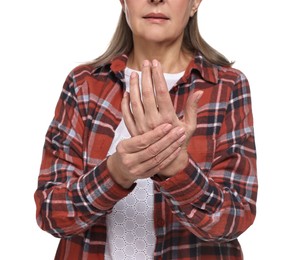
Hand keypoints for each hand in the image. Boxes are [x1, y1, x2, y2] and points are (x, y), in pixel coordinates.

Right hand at [107, 123, 185, 188]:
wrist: (120, 168)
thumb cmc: (126, 149)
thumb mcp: (126, 139)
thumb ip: (139, 131)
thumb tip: (154, 114)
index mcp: (123, 148)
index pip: (143, 140)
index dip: (157, 133)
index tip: (168, 125)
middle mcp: (129, 161)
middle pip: (152, 150)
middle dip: (168, 139)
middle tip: (179, 130)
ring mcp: (137, 170)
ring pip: (158, 158)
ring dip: (172, 147)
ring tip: (181, 137)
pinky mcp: (145, 175)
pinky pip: (160, 166)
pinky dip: (170, 157)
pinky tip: (177, 148)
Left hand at [121, 59, 202, 177]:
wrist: (167, 161)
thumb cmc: (181, 140)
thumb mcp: (190, 125)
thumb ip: (192, 108)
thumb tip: (199, 91)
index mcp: (168, 118)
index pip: (161, 92)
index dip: (158, 76)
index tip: (156, 63)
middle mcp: (153, 121)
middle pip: (147, 94)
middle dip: (146, 76)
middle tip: (145, 62)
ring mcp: (141, 126)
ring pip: (134, 102)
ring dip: (134, 86)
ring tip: (134, 74)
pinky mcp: (134, 131)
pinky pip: (126, 114)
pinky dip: (125, 103)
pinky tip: (126, 92)